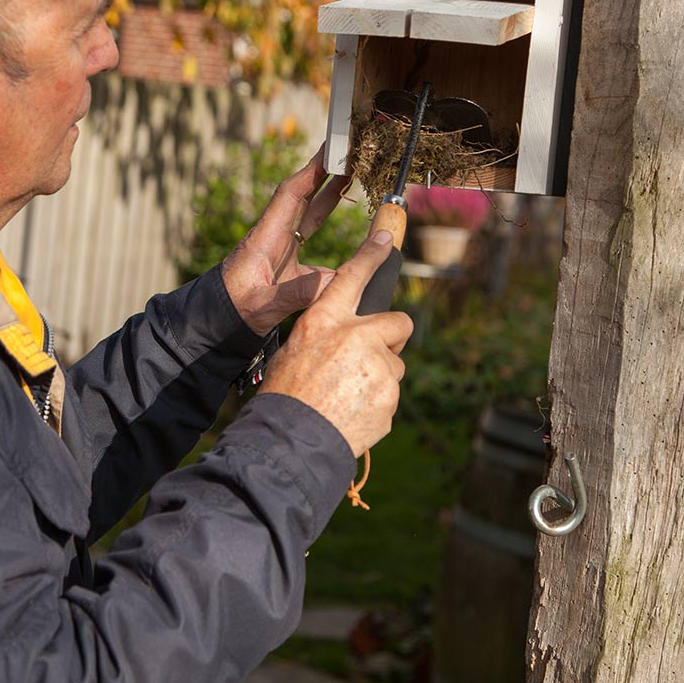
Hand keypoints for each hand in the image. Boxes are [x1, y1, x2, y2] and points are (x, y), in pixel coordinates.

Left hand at [221, 146, 350, 335]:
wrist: (217, 324)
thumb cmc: (234, 312)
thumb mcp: (264, 305)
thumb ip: (295, 293)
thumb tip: (331, 281)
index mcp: (265, 238)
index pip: (290, 195)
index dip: (311, 171)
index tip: (330, 151)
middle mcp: (273, 237)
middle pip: (301, 196)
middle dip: (323, 173)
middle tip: (346, 152)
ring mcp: (279, 249)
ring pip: (307, 214)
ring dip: (327, 194)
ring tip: (350, 174)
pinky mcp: (285, 263)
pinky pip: (309, 236)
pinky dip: (327, 226)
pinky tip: (344, 225)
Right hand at [259, 231, 413, 457]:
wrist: (290, 442)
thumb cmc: (284, 396)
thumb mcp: (294, 351)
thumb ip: (325, 336)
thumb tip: (346, 339)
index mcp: (324, 321)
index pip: (351, 277)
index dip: (371, 256)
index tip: (387, 240)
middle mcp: (356, 337)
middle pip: (398, 323)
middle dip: (391, 338)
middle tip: (368, 359)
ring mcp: (378, 368)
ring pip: (394, 365)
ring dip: (378, 377)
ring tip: (346, 397)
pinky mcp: (390, 398)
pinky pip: (390, 395)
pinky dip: (375, 403)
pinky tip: (350, 414)